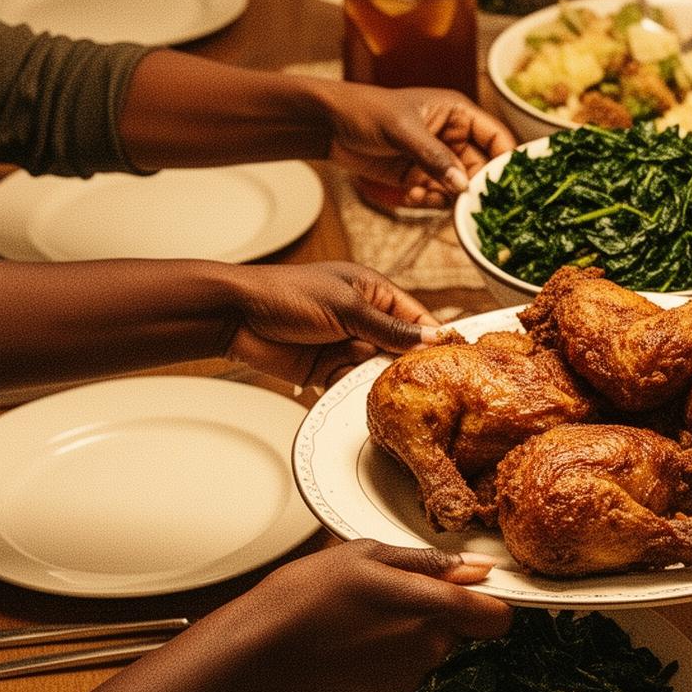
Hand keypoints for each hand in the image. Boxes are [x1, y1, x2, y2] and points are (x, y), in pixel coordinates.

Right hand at [220, 539, 510, 691]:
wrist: (258, 659)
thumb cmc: (303, 599)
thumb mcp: (364, 556)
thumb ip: (427, 564)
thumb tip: (474, 570)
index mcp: (430, 607)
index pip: (498, 616)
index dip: (489, 602)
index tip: (470, 590)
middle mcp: (428, 648)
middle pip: (457, 630)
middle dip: (433, 613)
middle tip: (384, 594)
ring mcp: (407, 678)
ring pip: (426, 650)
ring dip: (406, 635)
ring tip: (356, 618)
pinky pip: (400, 671)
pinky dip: (383, 658)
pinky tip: (347, 644)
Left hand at [227, 261, 441, 388]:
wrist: (237, 317)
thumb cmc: (287, 294)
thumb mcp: (347, 307)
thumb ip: (389, 328)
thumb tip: (431, 339)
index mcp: (371, 292)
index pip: (415, 317)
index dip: (434, 337)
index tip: (454, 358)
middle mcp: (362, 319)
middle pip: (400, 348)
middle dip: (409, 365)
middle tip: (428, 385)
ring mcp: (344, 345)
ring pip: (377, 370)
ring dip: (381, 380)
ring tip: (396, 394)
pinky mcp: (326, 370)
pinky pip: (352, 384)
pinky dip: (357, 392)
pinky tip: (366, 399)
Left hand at [319, 84, 514, 205]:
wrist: (328, 126)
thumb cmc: (366, 111)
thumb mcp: (403, 131)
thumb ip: (435, 158)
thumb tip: (464, 186)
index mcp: (458, 113)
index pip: (496, 138)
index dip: (505, 162)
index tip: (506, 188)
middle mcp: (453, 136)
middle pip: (481, 170)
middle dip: (471, 189)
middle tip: (462, 204)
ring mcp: (437, 159)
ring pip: (459, 188)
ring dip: (445, 198)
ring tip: (421, 194)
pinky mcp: (420, 176)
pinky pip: (437, 196)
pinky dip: (427, 201)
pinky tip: (408, 195)